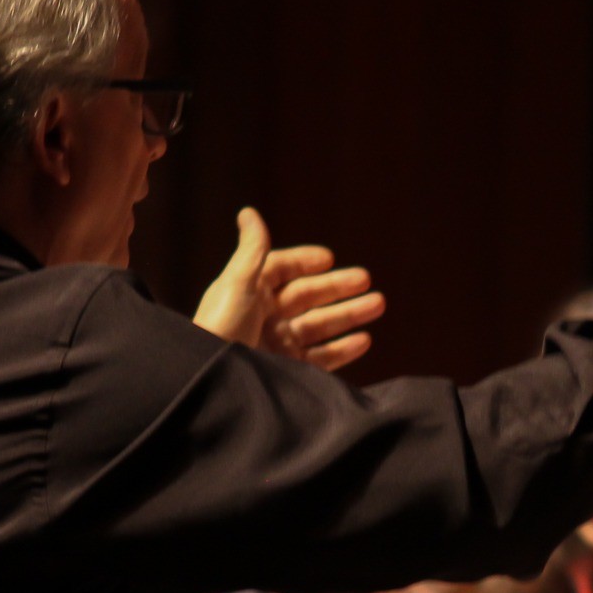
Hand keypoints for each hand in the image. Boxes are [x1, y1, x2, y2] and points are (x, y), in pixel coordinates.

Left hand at [194, 207, 385, 370]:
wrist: (214, 379)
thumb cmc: (220, 326)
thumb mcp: (236, 283)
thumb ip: (253, 250)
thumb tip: (248, 212)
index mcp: (251, 290)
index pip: (282, 270)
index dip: (305, 262)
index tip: (329, 259)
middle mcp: (265, 315)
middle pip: (308, 296)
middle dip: (338, 287)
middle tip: (367, 280)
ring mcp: (277, 343)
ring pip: (320, 325)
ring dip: (349, 314)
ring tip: (378, 304)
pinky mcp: (287, 370)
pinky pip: (321, 358)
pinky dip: (342, 349)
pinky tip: (364, 339)